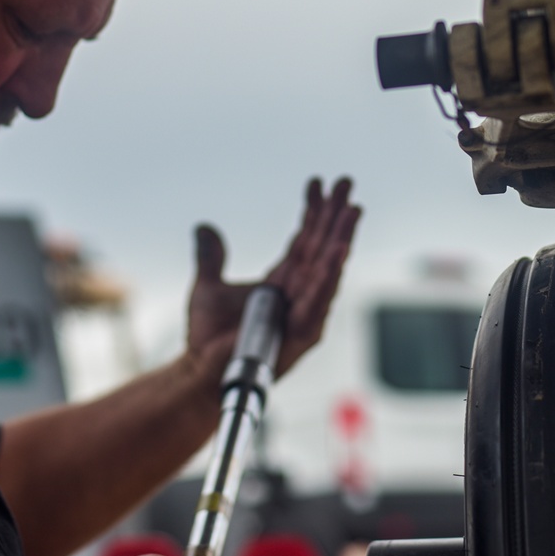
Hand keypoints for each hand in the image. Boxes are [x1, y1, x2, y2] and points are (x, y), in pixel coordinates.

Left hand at [187, 178, 361, 386]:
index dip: (313, 211)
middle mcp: (299, 294)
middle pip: (322, 247)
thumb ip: (211, 257)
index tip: (319, 183)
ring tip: (352, 210)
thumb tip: (204, 228)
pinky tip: (338, 250)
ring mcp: (304, 313)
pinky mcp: (303, 334)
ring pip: (328, 268)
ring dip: (341, 238)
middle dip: (335, 215)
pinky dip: (329, 274)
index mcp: (283, 281)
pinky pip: (318, 299)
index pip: (304, 239)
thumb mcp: (207, 286)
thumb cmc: (209, 338)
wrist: (202, 373)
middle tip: (345, 183)